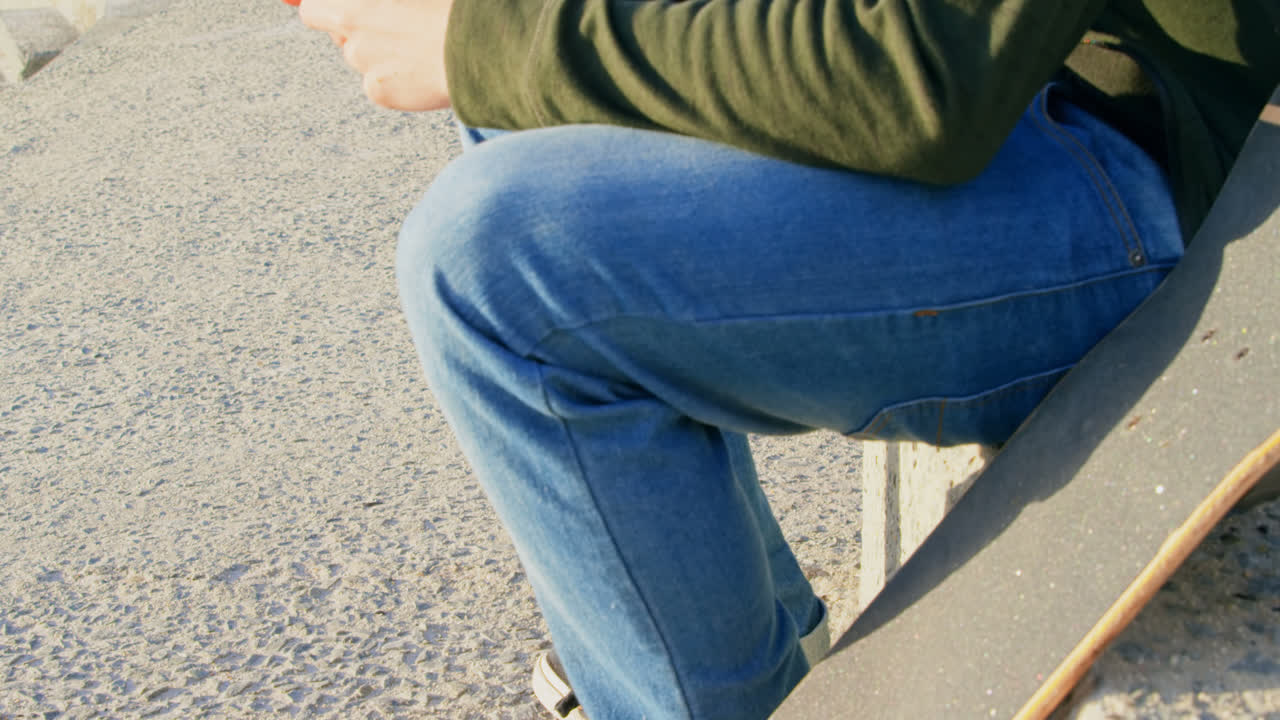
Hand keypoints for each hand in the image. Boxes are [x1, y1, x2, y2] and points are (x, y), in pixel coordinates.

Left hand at [293, 0, 453, 110]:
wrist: (481, 48)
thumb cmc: (451, 9)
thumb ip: (378, 2)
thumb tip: (354, 7)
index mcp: (357, 1)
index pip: (313, 8)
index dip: (327, 9)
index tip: (342, 13)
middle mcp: (350, 27)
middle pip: (338, 35)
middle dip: (356, 33)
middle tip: (394, 29)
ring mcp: (362, 62)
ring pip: (360, 59)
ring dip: (380, 54)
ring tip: (420, 48)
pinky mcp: (378, 91)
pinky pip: (377, 84)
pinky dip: (396, 80)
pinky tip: (424, 69)